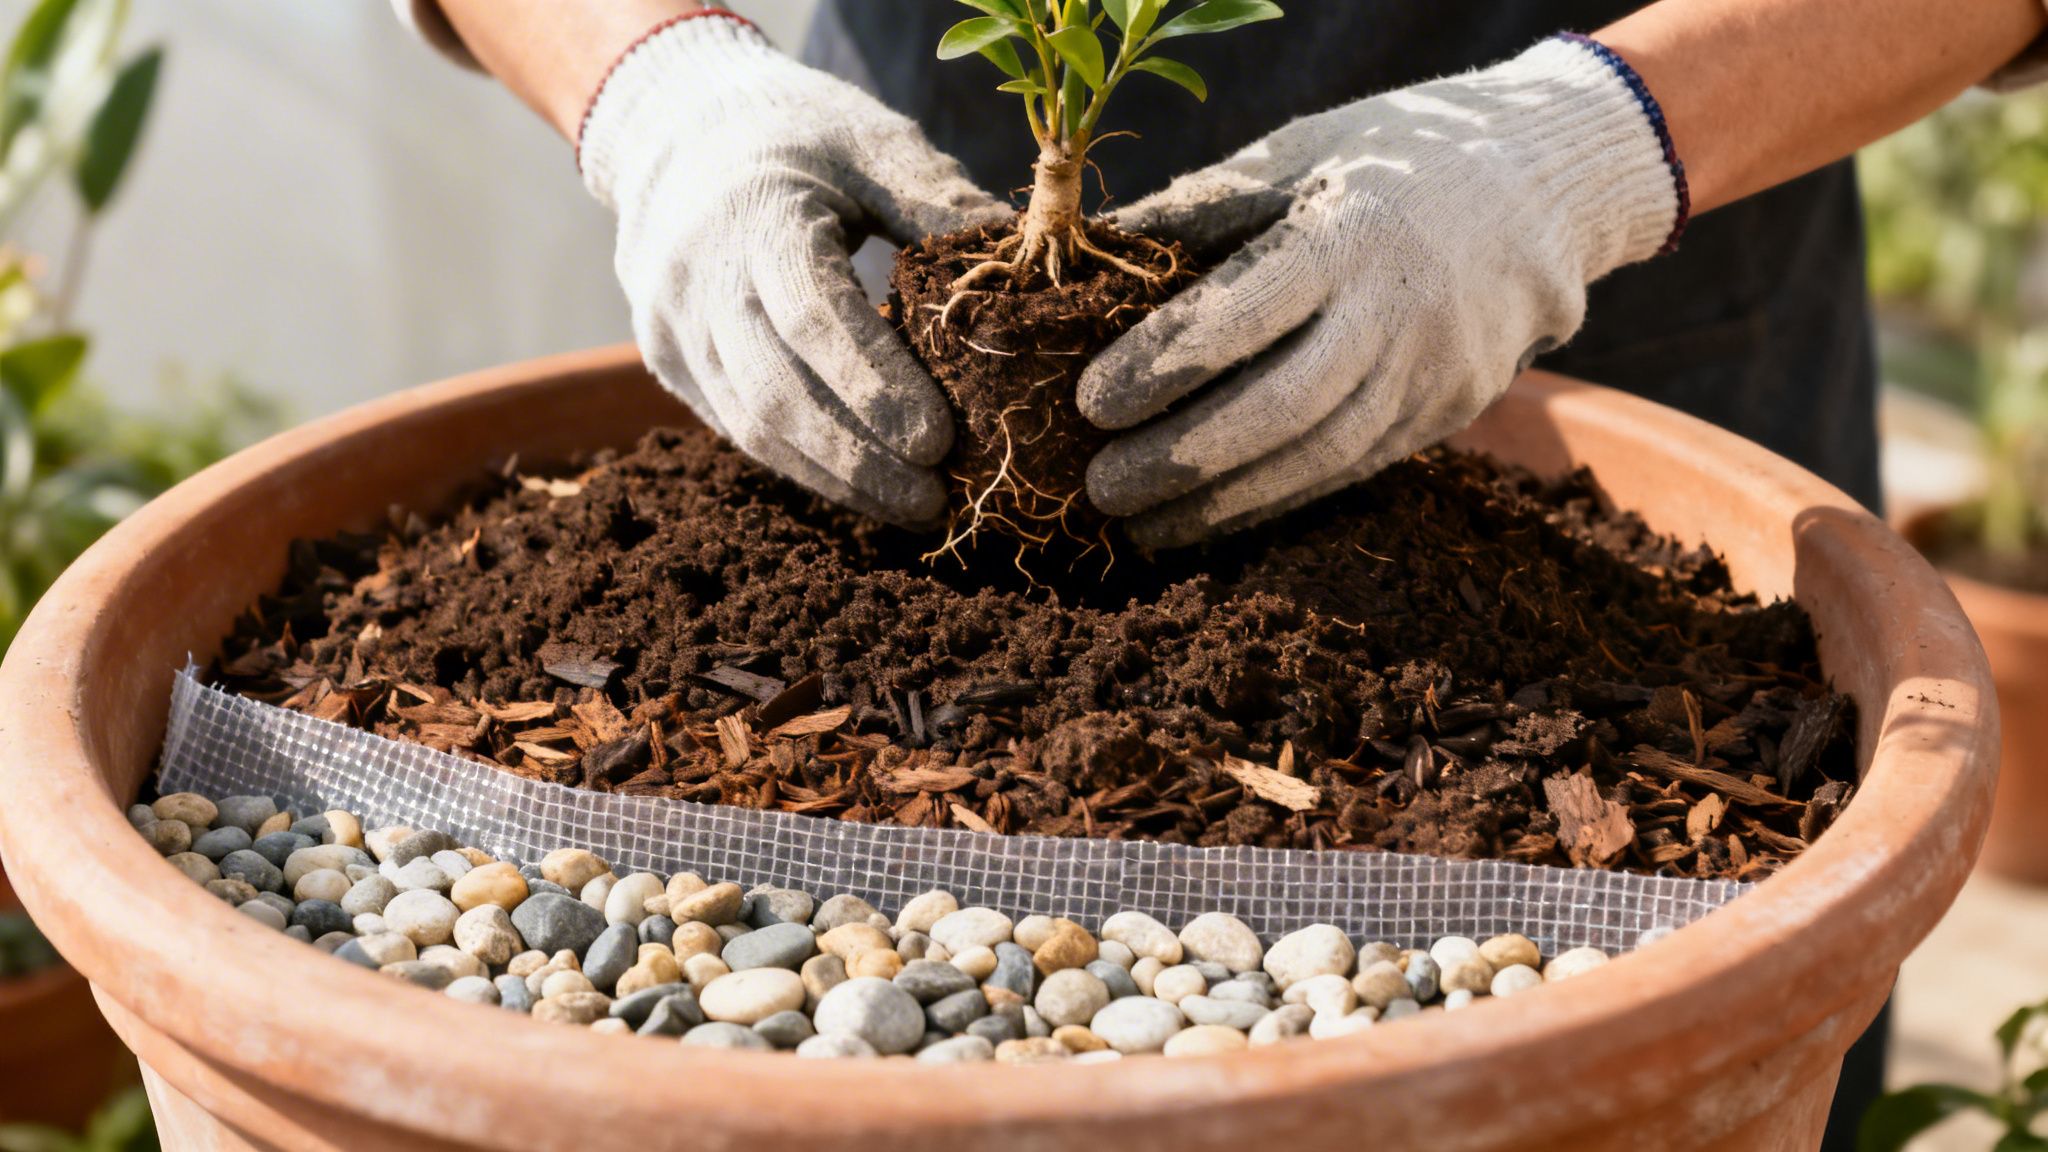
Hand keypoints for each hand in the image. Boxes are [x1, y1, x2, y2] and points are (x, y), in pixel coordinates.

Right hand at [579, 14, 1007, 527]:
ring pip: (751, 428)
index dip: (876, 386)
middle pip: (777, 394)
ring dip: (834, 479)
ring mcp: (671, 326)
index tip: (939, 440)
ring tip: (911, 508)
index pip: (814, 317)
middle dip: (859, 460)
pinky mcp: (665, 360)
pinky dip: (802, 464)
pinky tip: (862, 483)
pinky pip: (735, 429)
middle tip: (935, 502)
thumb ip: (939, 202)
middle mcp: (698, 277)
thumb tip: (1030, 271)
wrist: (672, 124)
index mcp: (757, 213)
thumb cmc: (795, 130)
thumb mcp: (871, 140)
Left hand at [1077, 37, 1683, 547]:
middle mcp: (1399, 311)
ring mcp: (1434, 370)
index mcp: (1350, 233)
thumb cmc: (1392, 153)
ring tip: (1142, 527)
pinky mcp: (1449, 410)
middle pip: (1282, 409)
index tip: (1088, 403)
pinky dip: (1277, 500)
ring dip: (1223, 503)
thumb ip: (1201, 208)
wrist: (1543, 179)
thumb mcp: (1300, 151)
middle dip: (1183, 460)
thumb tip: (1093, 256)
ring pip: (1320, 459)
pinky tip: (1211, 517)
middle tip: (1100, 489)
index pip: (1241, 315)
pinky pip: (1353, 469)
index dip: (1159, 366)